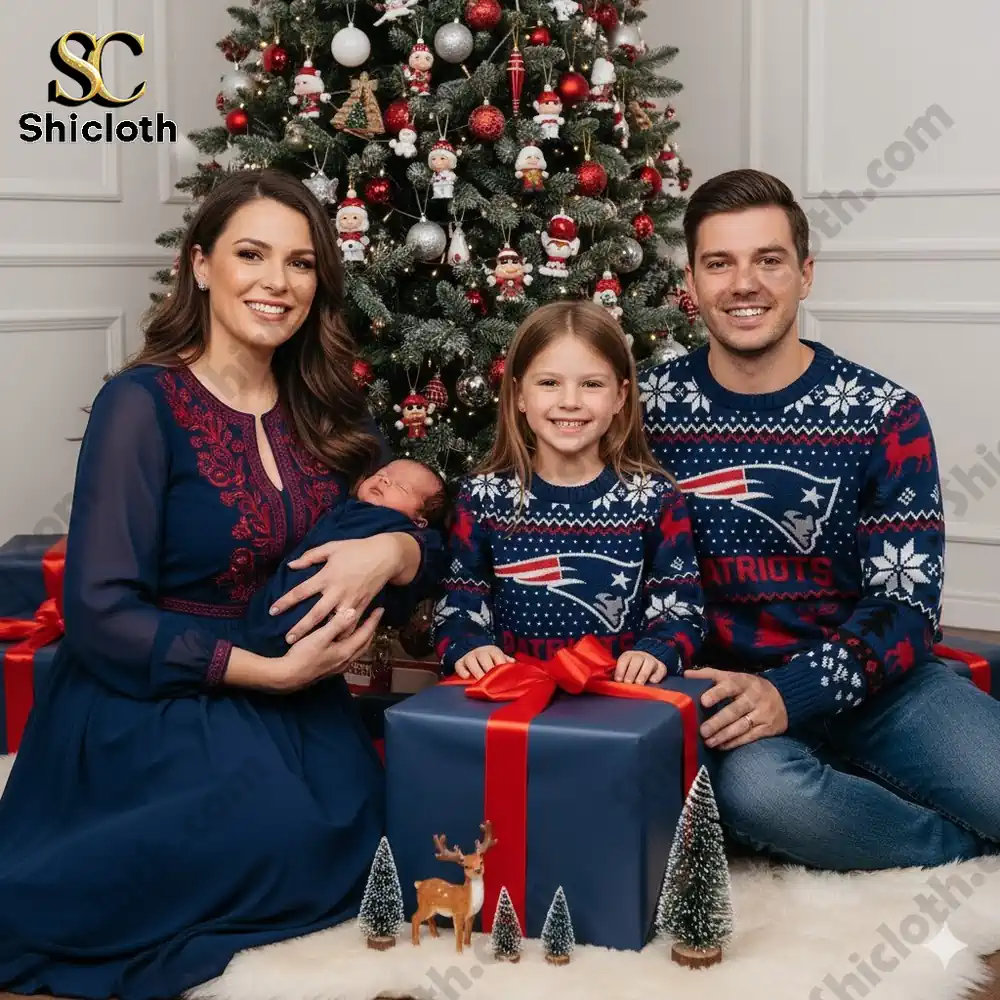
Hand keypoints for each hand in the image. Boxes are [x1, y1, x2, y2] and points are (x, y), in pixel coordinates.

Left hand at [268, 535, 408, 643]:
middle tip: (287, 639)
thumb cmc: (357, 549)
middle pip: (315, 614)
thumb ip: (310, 556)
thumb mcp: (332, 547)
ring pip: (333, 623)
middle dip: (300, 628)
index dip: (285, 602)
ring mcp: (351, 601)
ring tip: (310, 647)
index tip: (272, 611)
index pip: (301, 591)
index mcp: (327, 576)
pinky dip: (343, 634)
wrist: (385, 555)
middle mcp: (337, 591)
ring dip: (322, 635)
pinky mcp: (362, 605)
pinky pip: (351, 624)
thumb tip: (291, 565)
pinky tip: (335, 643)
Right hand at [274, 606, 384, 691]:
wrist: (287, 677)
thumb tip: (354, 611)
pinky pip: (348, 654)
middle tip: (375, 618)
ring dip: (362, 638)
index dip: (373, 621)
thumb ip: (337, 625)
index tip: (380, 609)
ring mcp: (338, 666)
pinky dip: (352, 644)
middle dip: (371, 630)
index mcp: (346, 651)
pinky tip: (346, 642)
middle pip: (364, 644)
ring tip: (363, 628)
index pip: (365, 634)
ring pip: (357, 650)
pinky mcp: (329, 669)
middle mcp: (345, 660)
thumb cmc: (303, 656)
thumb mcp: (319, 637)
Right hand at [454, 645, 513, 679]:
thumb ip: (506, 660)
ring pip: (471, 661)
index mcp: (492, 650)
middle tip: (492, 681)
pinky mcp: (459, 662)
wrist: (472, 650)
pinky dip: (462, 671)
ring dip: (476, 671)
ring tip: (481, 681)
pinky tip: (466, 678)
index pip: (497, 656)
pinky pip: (459, 666)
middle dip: (488, 669)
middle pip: (484, 658)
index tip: (503, 675)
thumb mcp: (498, 657)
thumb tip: (514, 663)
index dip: (500, 665)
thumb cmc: (489, 658)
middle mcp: (480, 652)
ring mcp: (469, 657)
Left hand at [615, 651, 666, 684]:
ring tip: (639, 683)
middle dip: (631, 672)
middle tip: (628, 683)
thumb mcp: (623, 668)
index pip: (624, 660)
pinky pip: (661, 670)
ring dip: (643, 674)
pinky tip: (652, 681)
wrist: (648, 661)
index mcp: (629, 655)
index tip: (618, 680)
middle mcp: (641, 656)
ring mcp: (652, 660)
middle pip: (636, 661)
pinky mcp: (661, 667)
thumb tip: (613, 682)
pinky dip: (657, 675)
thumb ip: (618, 674)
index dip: (620, 670)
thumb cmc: (631, 668)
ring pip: (648, 664)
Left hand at [683, 667, 787, 749]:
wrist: (784, 697)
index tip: (703, 701)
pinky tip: (721, 746)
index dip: (716, 693)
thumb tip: (686, 674)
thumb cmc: (748, 687)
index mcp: (743, 682)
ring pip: (742, 725)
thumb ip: (709, 675)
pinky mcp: (768, 728)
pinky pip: (750, 737)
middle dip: (718, 721)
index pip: (729, 685)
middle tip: (702, 731)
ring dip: (724, 735)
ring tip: (709, 742)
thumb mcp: (732, 677)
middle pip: (735, 709)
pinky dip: (735, 743)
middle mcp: (754, 697)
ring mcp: (763, 713)